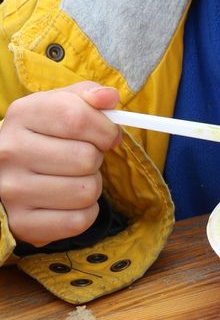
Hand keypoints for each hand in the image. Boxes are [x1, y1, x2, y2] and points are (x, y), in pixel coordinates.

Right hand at [0, 83, 120, 246]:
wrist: (4, 170)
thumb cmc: (42, 132)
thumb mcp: (60, 104)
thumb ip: (88, 95)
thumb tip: (109, 98)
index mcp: (23, 114)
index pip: (77, 118)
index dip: (105, 128)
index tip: (108, 135)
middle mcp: (10, 152)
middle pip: (86, 158)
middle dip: (97, 157)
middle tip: (84, 157)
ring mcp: (12, 191)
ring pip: (86, 191)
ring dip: (92, 184)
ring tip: (74, 177)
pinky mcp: (22, 224)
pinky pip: (78, 221)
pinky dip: (85, 212)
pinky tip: (70, 200)